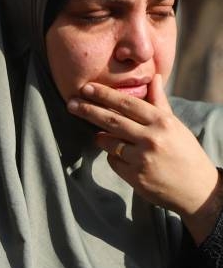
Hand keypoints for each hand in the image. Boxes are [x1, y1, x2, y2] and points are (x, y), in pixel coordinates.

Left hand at [67, 74, 221, 242]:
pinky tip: (126, 158)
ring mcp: (141, 158)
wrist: (198, 190)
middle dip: (88, 110)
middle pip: (111, 120)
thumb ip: (159, 103)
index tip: (86, 87)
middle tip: (71, 103)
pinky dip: (114, 157)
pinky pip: (112, 160)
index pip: (127, 104)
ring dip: (101, 137)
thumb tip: (154, 78)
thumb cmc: (185, 152)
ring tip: (103, 135)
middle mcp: (151, 138)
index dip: (104, 95)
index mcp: (162, 122)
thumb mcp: (175, 125)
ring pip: (107, 141)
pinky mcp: (134, 176)